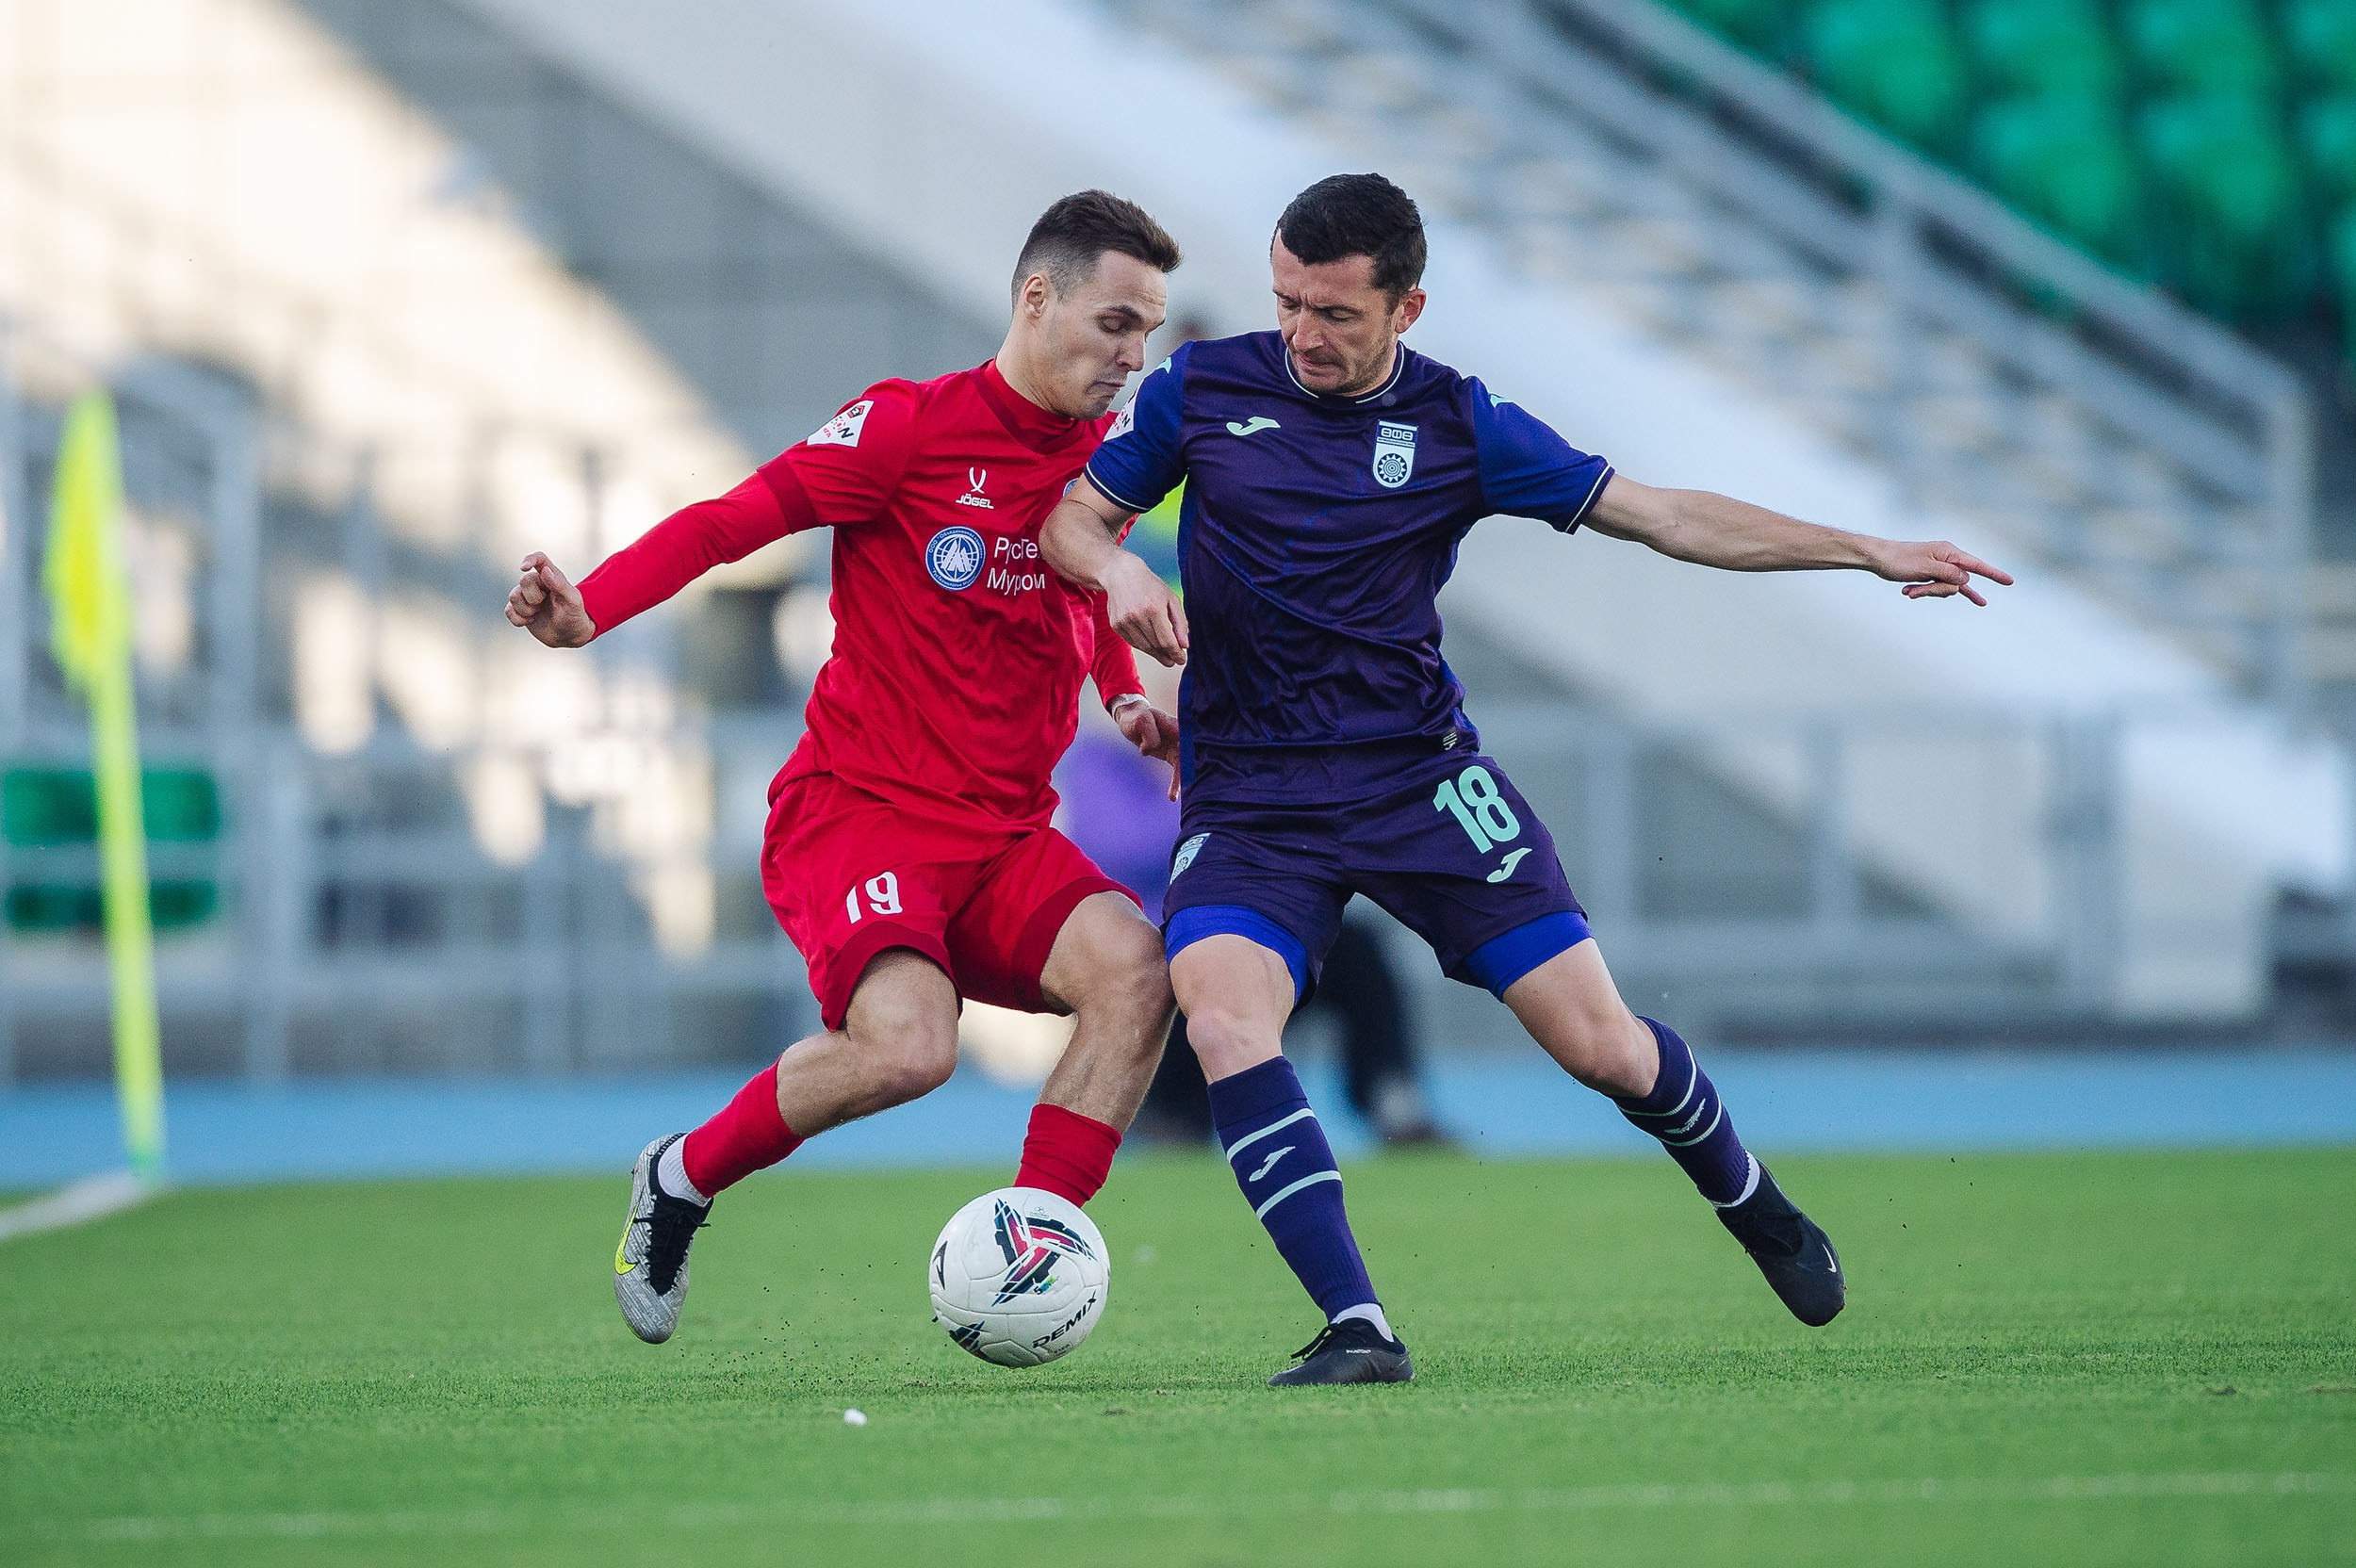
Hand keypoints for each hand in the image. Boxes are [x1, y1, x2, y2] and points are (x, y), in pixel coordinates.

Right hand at [505, 552, 596, 646]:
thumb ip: (559, 585)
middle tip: (543, 605)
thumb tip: (545, 570)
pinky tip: (530, 621)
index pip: (540, 559)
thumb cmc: (574, 615)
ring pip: (513, 596)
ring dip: (526, 609)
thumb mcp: (572, 601)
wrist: (569, 635)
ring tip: (538, 613)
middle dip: (533, 597)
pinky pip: (508, 611)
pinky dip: (518, 619)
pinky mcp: (519, 610)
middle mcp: (537, 584)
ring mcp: (526, 597)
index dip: (530, 559)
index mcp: (552, 576)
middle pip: (524, 581)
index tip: (523, 567)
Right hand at [1103, 550, 1187, 666]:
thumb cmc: (1149, 585)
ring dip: (1156, 654)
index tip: (1182, 660)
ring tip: (1165, 656)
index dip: (1176, 654)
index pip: (1167, 641)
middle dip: (1167, 656)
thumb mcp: (1171, 599)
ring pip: (1144, 647)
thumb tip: (1185, 645)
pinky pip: (1133, 643)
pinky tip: (1151, 645)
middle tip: (1175, 660)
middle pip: (1156, 646)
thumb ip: (1180, 623)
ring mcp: (1124, 622)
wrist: (1121, 574)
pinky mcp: (1116, 625)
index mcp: (1154, 608)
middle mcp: (1137, 616)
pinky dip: (1144, 647)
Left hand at [1114, 697, 1181, 799]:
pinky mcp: (1173, 756)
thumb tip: (1151, 748)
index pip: (1189, 741)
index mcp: (1178, 726)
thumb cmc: (1137, 717)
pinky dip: (1176, 783)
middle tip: (1186, 786)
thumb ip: (1149, 733)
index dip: (1192, 753)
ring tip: (1173, 797)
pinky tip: (1172, 797)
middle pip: (1190, 756)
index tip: (1189, 765)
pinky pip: (1178, 771)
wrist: (1132, 718)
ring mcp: (1178, 747)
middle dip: (1189, 771)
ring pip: (1184, 766)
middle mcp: (1182, 737)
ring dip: (1181, 782)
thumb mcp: (1141, 720)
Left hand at [1874, 540, 2013, 606]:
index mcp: (1949, 553)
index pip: (1977, 565)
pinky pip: (1937, 588)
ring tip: (1908, 591)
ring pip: (1946, 589)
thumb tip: (1966, 580)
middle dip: (1939, 591)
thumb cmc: (1900, 561)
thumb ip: (1948, 574)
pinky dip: (1924, 592)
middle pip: (1959, 583)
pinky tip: (1909, 593)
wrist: (1878, 558)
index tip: (2010, 581)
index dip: (1994, 574)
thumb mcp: (1926, 569)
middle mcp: (1948, 559)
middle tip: (1916, 589)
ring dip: (1927, 592)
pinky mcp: (1930, 574)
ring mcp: (1939, 567)